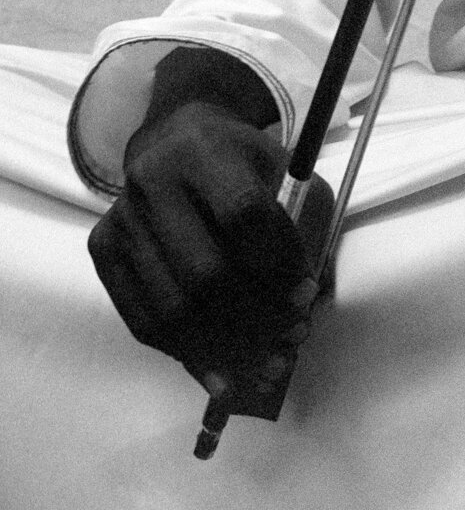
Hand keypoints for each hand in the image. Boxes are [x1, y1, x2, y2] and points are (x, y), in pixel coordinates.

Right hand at [87, 98, 324, 394]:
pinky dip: (186, 354)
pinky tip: (220, 372)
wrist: (178, 141)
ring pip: (171, 308)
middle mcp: (153, 180)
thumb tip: (310, 303)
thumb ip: (305, 229)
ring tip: (263, 368)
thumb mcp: (287, 174)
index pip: (243, 213)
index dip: (278, 262)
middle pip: (204, 272)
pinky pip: (142, 321)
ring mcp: (121, 217)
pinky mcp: (103, 250)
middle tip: (291, 340)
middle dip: (255, 318)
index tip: (306, 293)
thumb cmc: (245, 164)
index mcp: (205, 149)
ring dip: (223, 350)